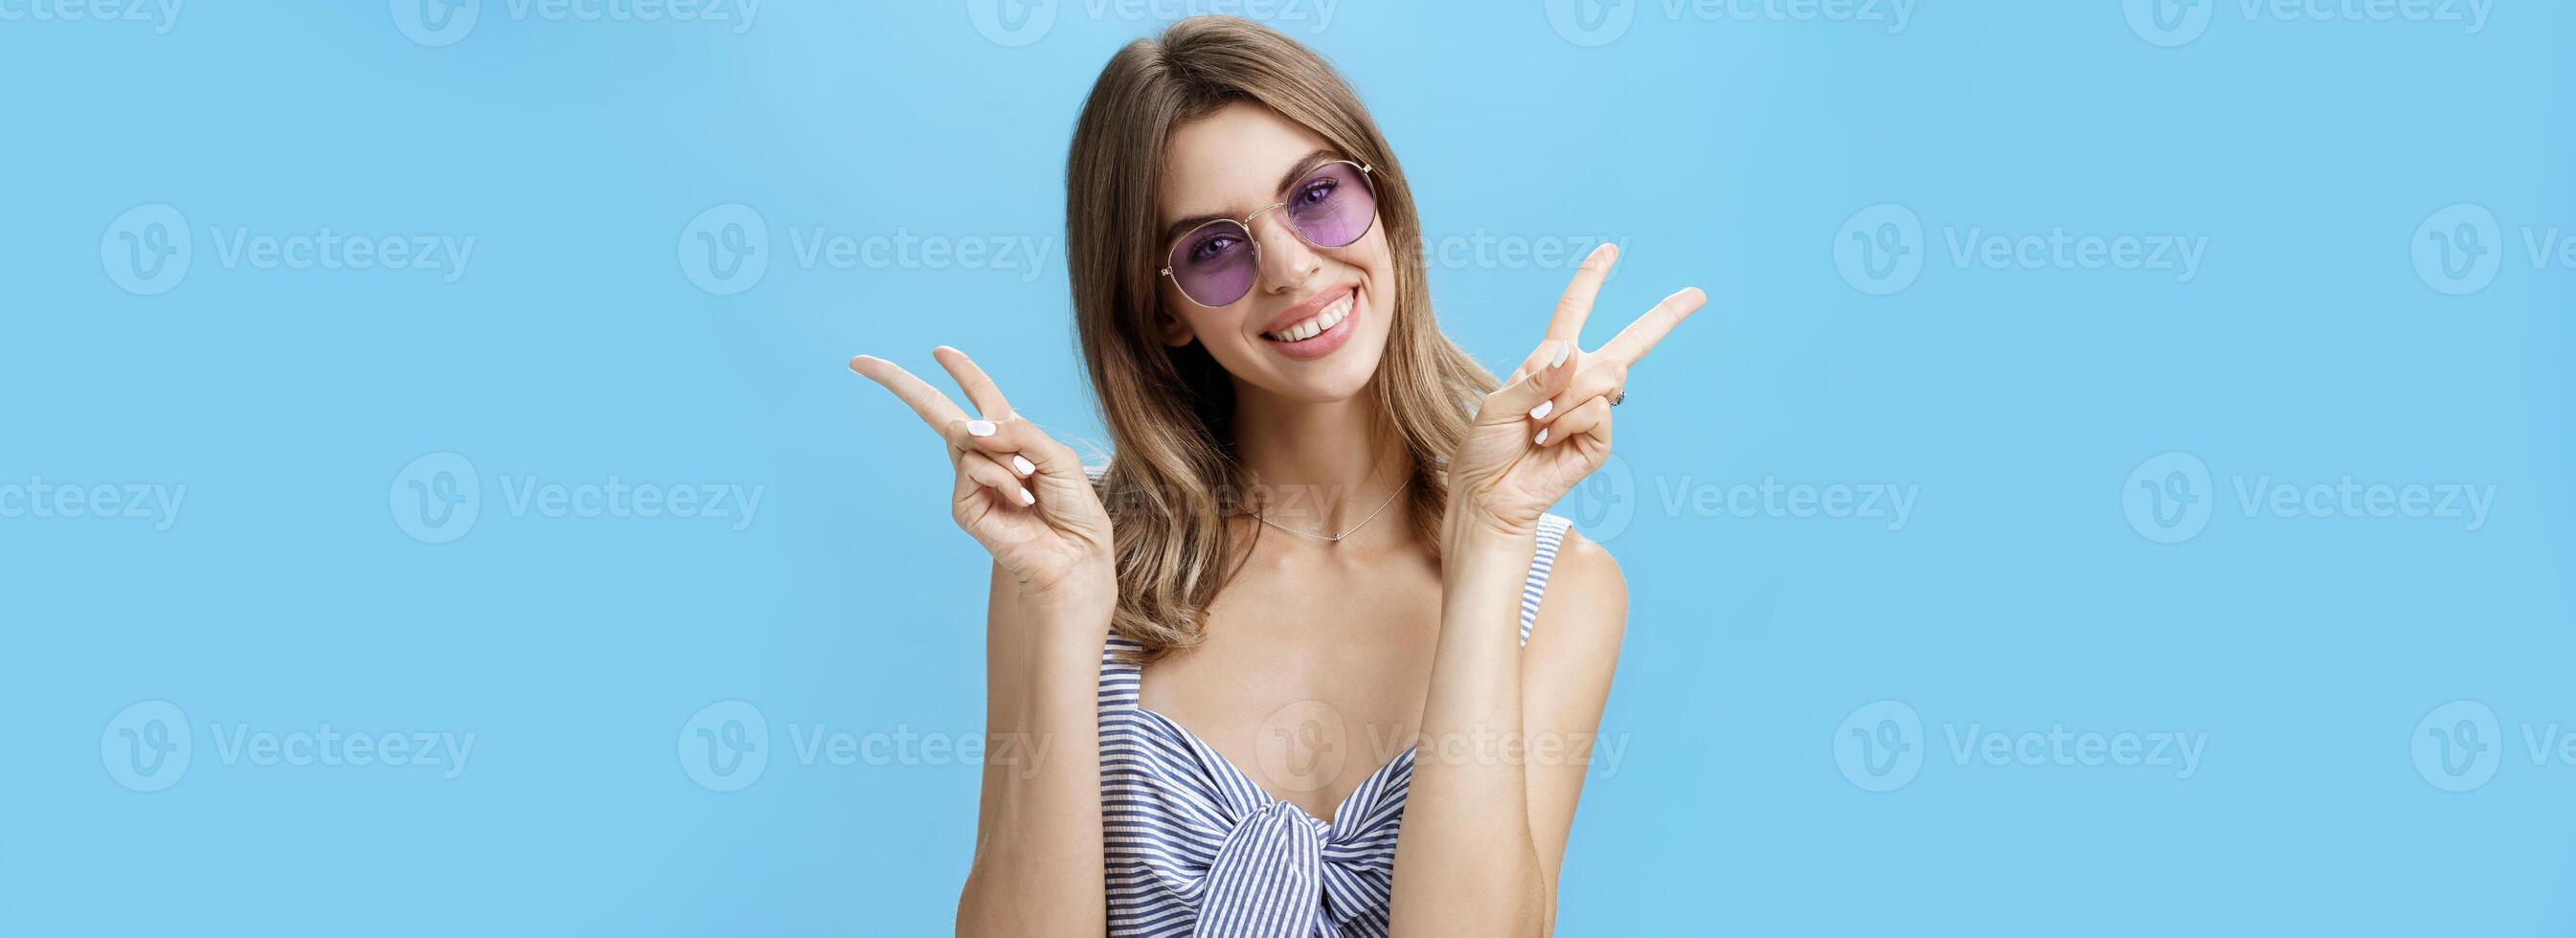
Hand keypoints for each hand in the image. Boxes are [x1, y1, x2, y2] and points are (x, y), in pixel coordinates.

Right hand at [851, 347, 1114, 603]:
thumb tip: (969, 427)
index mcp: (1009, 437)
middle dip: (901, 383)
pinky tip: (1021, 500)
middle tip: (861, 362)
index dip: (962, 371)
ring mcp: (970, 480)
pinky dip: (1002, 478)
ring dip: (1005, 457)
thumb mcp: (1055, 455)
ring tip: (1029, 483)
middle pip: (936, 410)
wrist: (1073, 553)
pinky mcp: (964, 506)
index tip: (940, 351)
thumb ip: (1017, 432)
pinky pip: (973, 468)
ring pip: (965, 437)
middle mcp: (984, 455)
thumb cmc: (1071, 506)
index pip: (980, 397)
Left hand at [1446, 244, 1703, 542]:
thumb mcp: (1498, 404)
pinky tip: (1549, 440)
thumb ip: (1535, 379)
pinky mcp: (1598, 442)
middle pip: (1630, 342)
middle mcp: (1576, 382)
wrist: (1488, 495)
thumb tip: (1573, 354)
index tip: (1609, 251)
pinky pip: (1598, 411)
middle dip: (1665, 316)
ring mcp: (1592, 412)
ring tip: (1538, 425)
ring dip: (1564, 399)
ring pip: (1605, 377)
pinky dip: (1568, 421)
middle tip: (1698, 294)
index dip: (1591, 280)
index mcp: (1549, 362)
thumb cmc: (1485, 448)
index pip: (1574, 313)